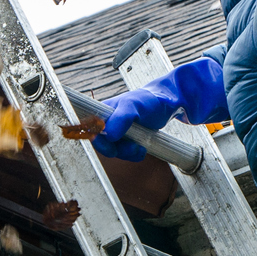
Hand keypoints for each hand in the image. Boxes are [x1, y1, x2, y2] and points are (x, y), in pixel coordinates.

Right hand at [95, 57, 226, 160]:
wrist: (166, 104)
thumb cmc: (148, 100)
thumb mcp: (133, 106)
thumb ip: (120, 118)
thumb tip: (108, 134)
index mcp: (103, 112)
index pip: (90, 130)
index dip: (98, 141)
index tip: (111, 147)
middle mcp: (108, 123)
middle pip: (103, 144)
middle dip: (117, 149)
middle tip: (133, 147)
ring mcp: (118, 132)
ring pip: (115, 151)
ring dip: (128, 153)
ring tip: (140, 147)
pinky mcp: (127, 140)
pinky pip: (125, 154)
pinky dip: (133, 155)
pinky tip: (142, 149)